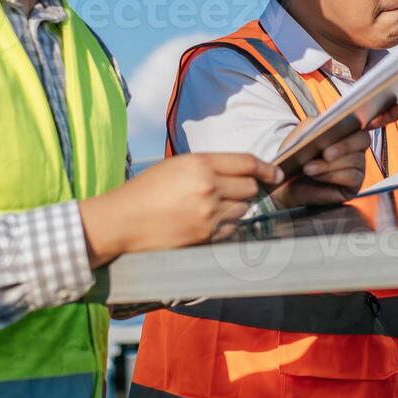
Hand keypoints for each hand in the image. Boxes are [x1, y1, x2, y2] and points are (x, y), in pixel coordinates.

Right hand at [78, 152, 283, 264]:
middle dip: (247, 189)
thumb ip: (208, 166)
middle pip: (250, 188)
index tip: (275, 174)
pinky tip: (206, 223)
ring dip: (236, 208)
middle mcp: (208, 187)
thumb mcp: (176, 166)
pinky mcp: (206, 236)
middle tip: (232, 192)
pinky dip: (226, 226)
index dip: (265, 168)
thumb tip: (240, 172)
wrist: (123, 221)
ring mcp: (209, 214)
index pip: (247, 162)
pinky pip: (232, 229)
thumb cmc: (146, 190)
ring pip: (243, 210)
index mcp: (200, 163)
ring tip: (211, 208)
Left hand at [272, 105, 397, 207]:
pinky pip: (352, 175)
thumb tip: (337, 125)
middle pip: (363, 139)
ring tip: (309, 167)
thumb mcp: (304, 133)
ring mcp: (356, 165)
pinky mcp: (353, 184)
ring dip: (330, 164)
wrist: (283, 182)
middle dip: (344, 145)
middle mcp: (355, 146)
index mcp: (346, 129)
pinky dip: (333, 175)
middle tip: (325, 152)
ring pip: (355, 159)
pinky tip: (318, 176)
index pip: (372, 118)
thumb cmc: (295, 155)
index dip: (388, 114)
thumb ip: (320, 123)